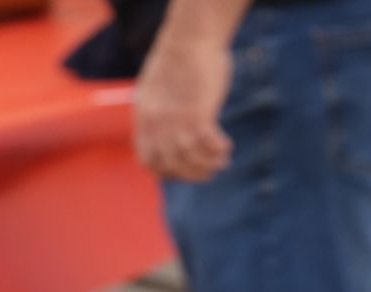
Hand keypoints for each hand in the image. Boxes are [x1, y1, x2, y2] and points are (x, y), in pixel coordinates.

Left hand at [133, 38, 232, 181]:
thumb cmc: (178, 60)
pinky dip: (218, 150)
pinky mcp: (197, 114)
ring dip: (208, 165)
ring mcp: (175, 120)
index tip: (184, 170)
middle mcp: (157, 123)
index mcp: (144, 117)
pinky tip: (226, 146)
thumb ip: (159, 112)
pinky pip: (207, 145)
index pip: (148, 160)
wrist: (189, 39)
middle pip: (171, 165)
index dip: (166, 171)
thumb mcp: (156, 89)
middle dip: (192, 174)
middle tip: (209, 171)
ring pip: (190, 159)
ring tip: (222, 161)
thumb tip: (167, 128)